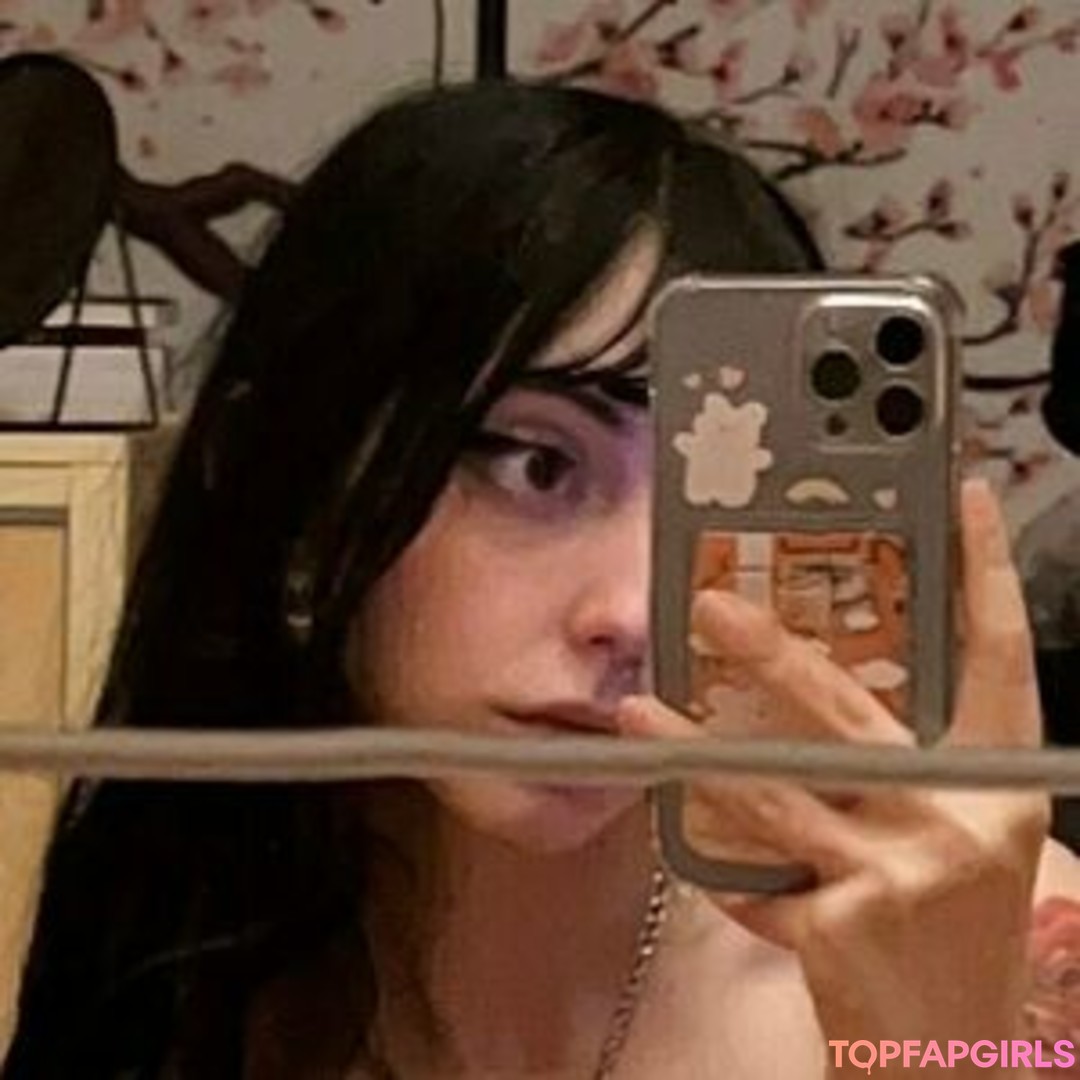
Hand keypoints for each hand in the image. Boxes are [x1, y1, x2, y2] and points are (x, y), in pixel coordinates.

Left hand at [618, 479, 1048, 1074]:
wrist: (954, 1051)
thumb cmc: (951, 925)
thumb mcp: (950, 834)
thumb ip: (898, 768)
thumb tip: (807, 690)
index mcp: (996, 788)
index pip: (1003, 660)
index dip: (990, 575)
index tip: (971, 501)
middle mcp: (955, 820)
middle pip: (849, 713)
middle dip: (773, 655)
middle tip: (710, 607)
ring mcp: (897, 873)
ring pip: (774, 790)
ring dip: (695, 750)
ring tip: (640, 711)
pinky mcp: (840, 924)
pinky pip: (755, 874)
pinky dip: (720, 860)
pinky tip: (687, 840)